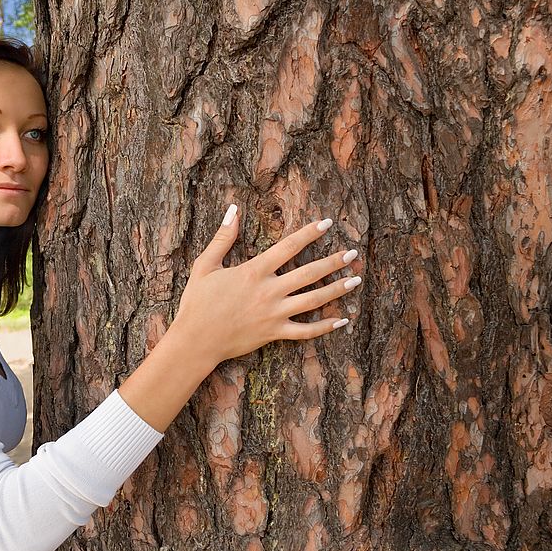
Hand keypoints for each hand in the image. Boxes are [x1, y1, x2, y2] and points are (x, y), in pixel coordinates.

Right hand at [170, 204, 361, 365]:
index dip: (310, 233)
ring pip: (313, 300)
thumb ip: (222, 237)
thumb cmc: (197, 302)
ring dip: (337, 289)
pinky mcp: (274, 334)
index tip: (327, 224)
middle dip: (334, 261)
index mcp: (254, 271)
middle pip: (309, 273)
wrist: (195, 341)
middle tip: (353, 253)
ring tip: (356, 280)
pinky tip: (343, 320)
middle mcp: (269, 291)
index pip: (289, 247)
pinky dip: (325, 327)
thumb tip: (233, 209)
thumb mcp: (205, 265)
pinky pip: (306, 331)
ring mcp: (274, 314)